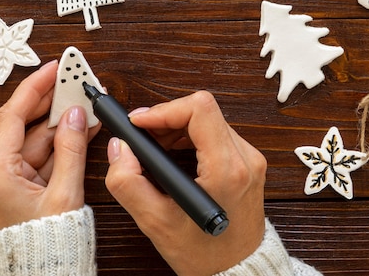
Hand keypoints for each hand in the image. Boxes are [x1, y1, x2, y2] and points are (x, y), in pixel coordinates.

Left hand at [0, 60, 100, 230]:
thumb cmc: (47, 246)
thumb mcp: (65, 195)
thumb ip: (71, 150)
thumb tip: (76, 116)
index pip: (10, 117)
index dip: (33, 89)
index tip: (51, 70)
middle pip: (16, 124)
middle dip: (44, 102)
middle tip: (67, 82)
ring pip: (26, 139)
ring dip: (53, 122)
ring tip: (78, 104)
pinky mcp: (10, 188)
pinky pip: (31, 156)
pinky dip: (52, 142)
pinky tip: (72, 129)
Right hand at [105, 91, 266, 275]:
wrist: (236, 272)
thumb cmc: (204, 255)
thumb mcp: (156, 223)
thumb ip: (128, 183)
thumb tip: (119, 149)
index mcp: (227, 169)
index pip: (199, 109)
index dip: (164, 110)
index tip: (140, 123)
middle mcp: (245, 159)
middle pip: (202, 110)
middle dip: (166, 118)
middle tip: (143, 138)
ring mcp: (250, 160)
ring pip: (209, 119)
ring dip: (177, 127)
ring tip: (155, 148)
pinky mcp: (248, 164)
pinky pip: (217, 133)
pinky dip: (190, 137)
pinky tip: (173, 155)